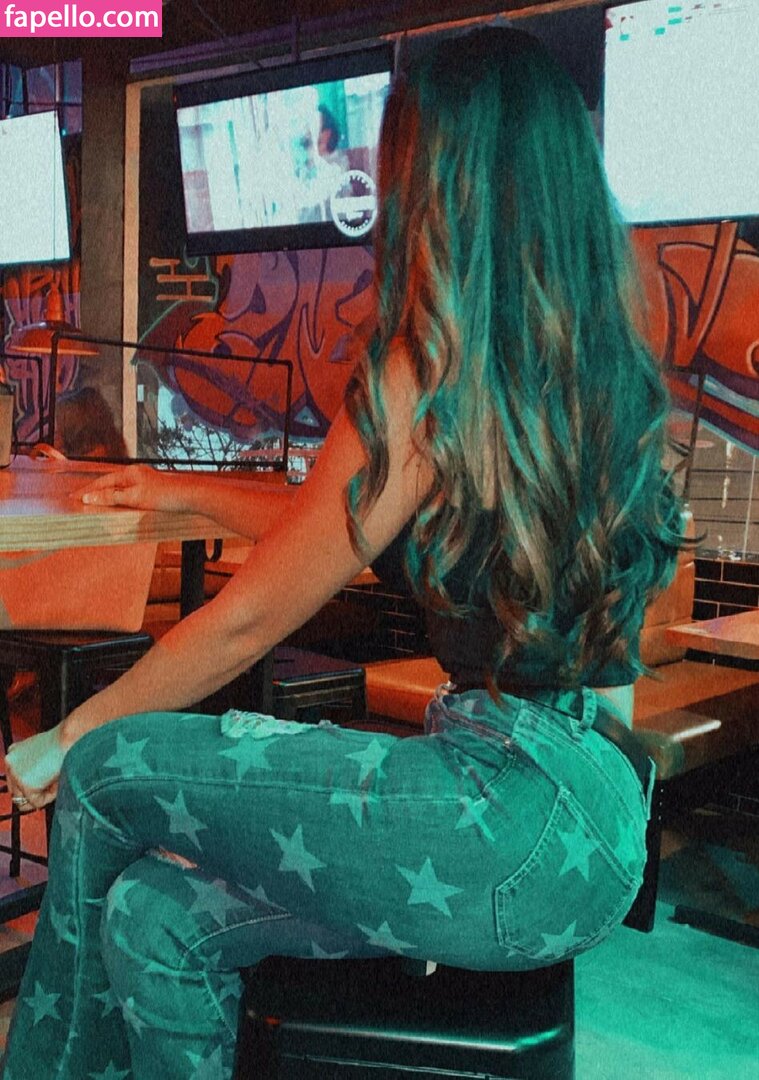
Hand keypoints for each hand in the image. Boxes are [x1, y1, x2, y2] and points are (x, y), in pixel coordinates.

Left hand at [4, 726, 71, 810]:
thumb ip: (33, 768)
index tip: (43, 783)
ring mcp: (16, 774)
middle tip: (52, 782)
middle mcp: (10, 763)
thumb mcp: (42, 752)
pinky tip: (57, 780)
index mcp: (13, 753)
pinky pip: (37, 802)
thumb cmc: (63, 740)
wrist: (70, 737)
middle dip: (34, 792)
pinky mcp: (27, 785)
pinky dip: (50, 796)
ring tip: (56, 779)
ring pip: (26, 800)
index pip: (15, 780)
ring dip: (42, 794)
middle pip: (16, 792)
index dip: (32, 783)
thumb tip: (35, 786)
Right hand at [77, 464, 194, 512]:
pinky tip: (120, 504)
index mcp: (130, 472)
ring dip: (108, 494)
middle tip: (81, 499)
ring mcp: (145, 480)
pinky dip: (120, 497)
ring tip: (96, 502)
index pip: (103, 482)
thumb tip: (89, 497)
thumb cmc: (165, 495)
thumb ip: (111, 497)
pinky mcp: (152, 489)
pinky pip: (130, 492)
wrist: (190, 496)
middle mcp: (136, 473)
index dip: (88, 490)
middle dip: (96, 490)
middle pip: (111, 482)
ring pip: (120, 487)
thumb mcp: (134, 497)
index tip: (74, 496)